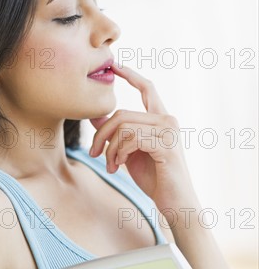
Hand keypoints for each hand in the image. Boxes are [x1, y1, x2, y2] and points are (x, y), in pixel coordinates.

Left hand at [89, 64, 199, 212]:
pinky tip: (118, 166)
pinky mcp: (166, 146)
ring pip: (123, 127)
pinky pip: (131, 139)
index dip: (131, 75)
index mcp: (161, 120)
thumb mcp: (130, 152)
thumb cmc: (155, 178)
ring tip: (110, 165)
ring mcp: (169, 132)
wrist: (175, 203)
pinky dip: (118, 153)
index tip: (115, 66)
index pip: (148, 88)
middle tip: (93, 153)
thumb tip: (96, 118)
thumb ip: (117, 134)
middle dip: (101, 134)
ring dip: (109, 149)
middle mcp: (168, 120)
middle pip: (122, 114)